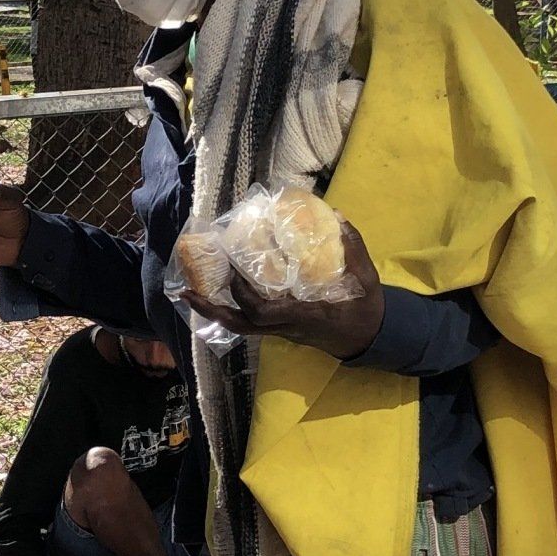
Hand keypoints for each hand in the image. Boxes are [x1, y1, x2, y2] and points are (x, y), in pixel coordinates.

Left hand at [195, 219, 385, 360]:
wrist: (369, 339)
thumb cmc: (365, 310)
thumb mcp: (366, 279)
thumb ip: (353, 248)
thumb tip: (336, 216)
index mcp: (304, 315)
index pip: (264, 313)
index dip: (244, 295)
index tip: (234, 271)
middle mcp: (287, 326)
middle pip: (241, 326)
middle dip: (212, 309)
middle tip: (186, 292)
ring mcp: (282, 330)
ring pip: (241, 328)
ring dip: (215, 311)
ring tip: (191, 293)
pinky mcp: (281, 329)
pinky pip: (249, 323)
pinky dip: (231, 309)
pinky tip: (219, 294)